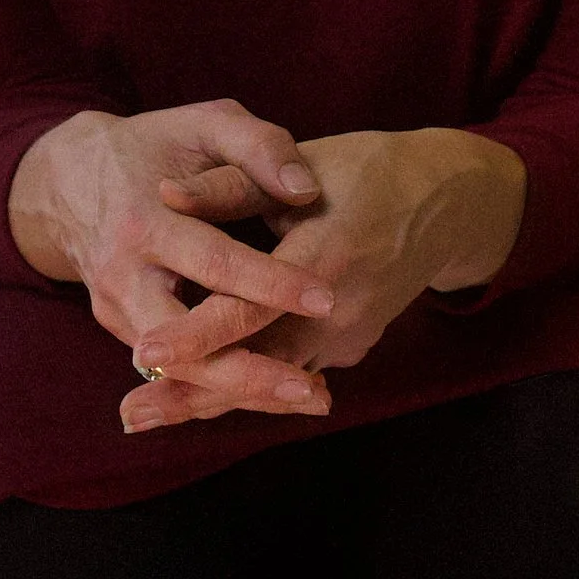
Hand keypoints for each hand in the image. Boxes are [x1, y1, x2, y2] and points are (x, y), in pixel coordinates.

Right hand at [8, 103, 337, 421]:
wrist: (68, 180)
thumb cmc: (152, 146)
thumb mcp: (202, 125)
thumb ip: (258, 145)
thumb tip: (305, 191)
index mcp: (143, 221)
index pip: (212, 262)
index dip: (270, 283)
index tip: (327, 298)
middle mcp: (122, 276)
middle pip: (183, 346)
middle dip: (247, 374)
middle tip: (312, 391)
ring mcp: (116, 311)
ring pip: (179, 371)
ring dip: (242, 392)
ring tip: (313, 397)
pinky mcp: (122, 329)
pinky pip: (176, 367)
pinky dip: (225, 382)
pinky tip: (281, 389)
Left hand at [120, 128, 525, 433]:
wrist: (447, 205)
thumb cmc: (368, 172)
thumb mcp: (304, 163)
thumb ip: (232, 183)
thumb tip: (165, 194)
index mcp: (325, 256)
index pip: (252, 308)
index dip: (199, 333)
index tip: (148, 352)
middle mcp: (339, 311)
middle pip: (256, 364)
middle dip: (192, 392)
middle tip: (132, 414)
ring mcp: (347, 337)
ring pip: (270, 380)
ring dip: (209, 399)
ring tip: (146, 415)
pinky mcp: (348, 348)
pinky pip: (290, 374)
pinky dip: (244, 389)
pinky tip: (192, 400)